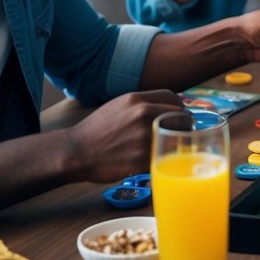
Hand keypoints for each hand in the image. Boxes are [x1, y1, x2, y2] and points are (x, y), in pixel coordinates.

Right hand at [67, 90, 185, 181]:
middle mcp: (143, 114)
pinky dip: (165, 159)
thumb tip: (167, 108)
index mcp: (137, 100)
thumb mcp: (119, 105)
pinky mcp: (142, 158)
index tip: (178, 117)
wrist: (76, 152)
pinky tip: (159, 159)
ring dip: (177, 143)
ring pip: (178, 137)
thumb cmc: (97, 130)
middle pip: (182, 117)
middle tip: (178, 134)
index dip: (178, 109)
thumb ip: (143, 104)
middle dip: (183, 126)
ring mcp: (144, 136)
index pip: (174, 99)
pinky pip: (165, 156)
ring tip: (170, 147)